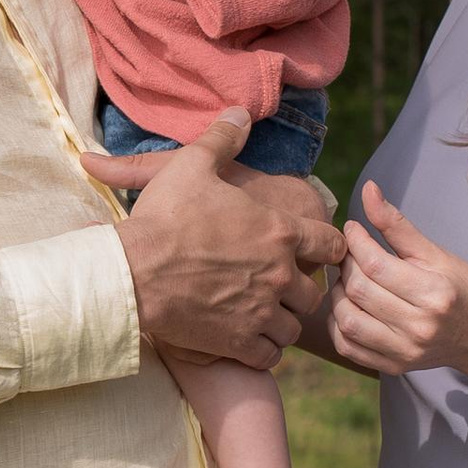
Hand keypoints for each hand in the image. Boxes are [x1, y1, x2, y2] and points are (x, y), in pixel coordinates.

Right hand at [98, 116, 339, 367]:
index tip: (316, 253)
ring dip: (282, 323)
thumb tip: (241, 111)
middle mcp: (280, 275)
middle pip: (314, 293)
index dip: (328, 249)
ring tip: (263, 317)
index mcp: (280, 232)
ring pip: (294, 328)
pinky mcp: (239, 343)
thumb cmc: (164, 217)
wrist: (134, 271)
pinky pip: (269, 356)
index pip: (332, 244)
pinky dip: (262, 352)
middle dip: (300, 292)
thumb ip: (223, 139)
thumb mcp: (193, 166)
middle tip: (279, 289)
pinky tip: (247, 341)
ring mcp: (262, 312)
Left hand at [327, 181, 467, 377]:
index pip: (375, 265)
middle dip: (345, 264)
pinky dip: (337, 323)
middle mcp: (418, 326)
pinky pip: (348, 346)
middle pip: (358, 290)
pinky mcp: (393, 367)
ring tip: (347, 278)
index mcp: (433, 293)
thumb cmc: (462, 287)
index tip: (353, 228)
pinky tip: (347, 305)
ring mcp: (404, 351)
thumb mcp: (436, 253)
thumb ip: (397, 224)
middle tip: (349, 252)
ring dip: (337, 294)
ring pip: (347, 319)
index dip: (356, 241)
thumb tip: (369, 189)